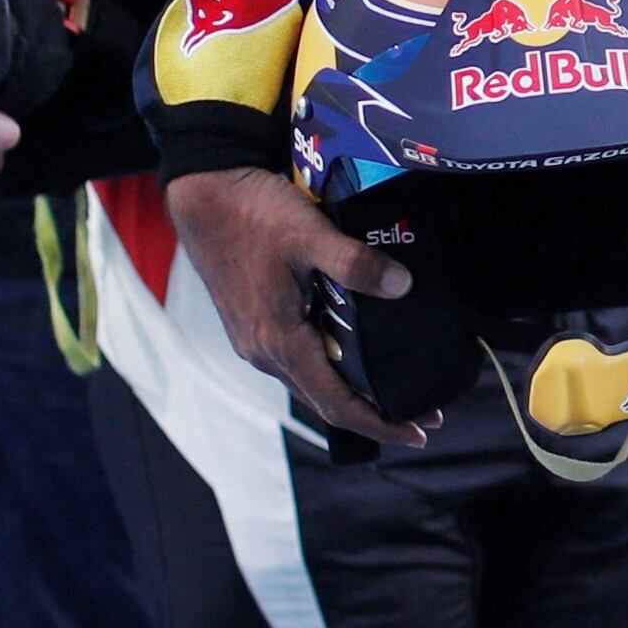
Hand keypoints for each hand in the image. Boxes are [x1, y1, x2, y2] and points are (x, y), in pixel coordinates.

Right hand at [165, 165, 423, 447]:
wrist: (204, 193)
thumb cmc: (253, 213)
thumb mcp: (310, 233)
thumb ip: (356, 263)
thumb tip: (403, 287)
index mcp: (277, 340)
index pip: (335, 403)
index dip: (380, 424)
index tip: (420, 433)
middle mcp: (261, 351)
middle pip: (324, 401)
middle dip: (375, 413)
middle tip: (423, 411)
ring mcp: (253, 339)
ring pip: (309, 381)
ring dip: (352, 391)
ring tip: (395, 384)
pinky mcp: (252, 323)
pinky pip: (297, 360)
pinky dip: (330, 368)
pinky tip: (355, 353)